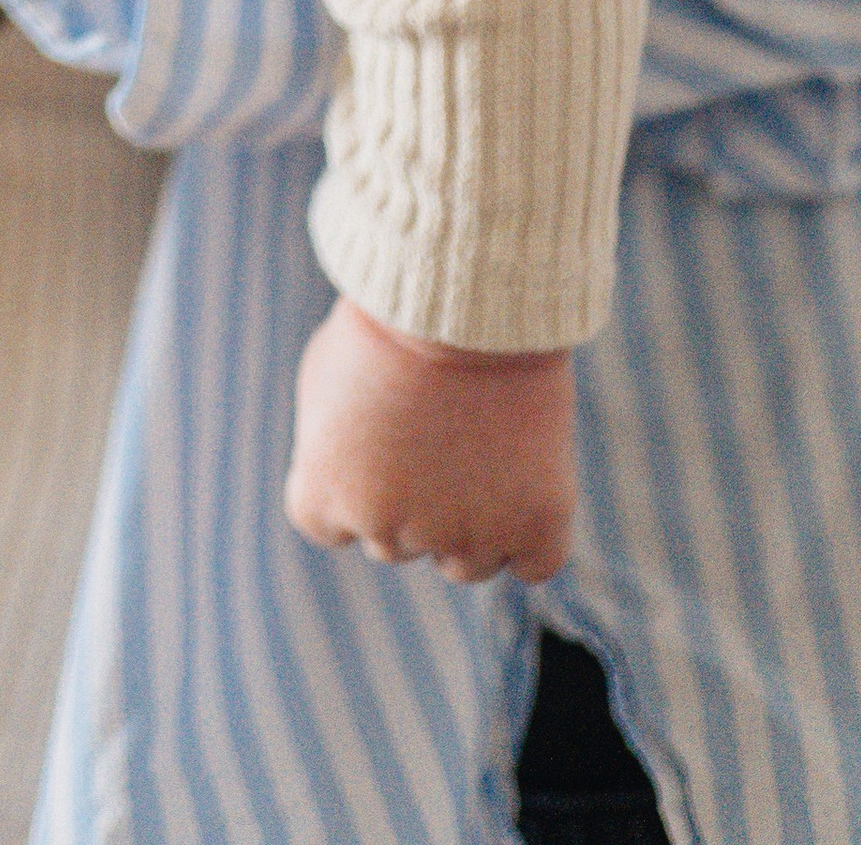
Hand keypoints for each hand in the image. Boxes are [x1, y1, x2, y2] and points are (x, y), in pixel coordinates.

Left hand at [286, 295, 576, 584]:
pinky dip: (532, 534)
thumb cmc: (388, 323)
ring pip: (466, 562)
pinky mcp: (534, 530)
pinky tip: (528, 482)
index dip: (351, 483)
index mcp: (327, 494)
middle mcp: (389, 532)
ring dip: (471, 523)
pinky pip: (533, 563)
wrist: (464, 297)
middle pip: (395, 543)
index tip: (371, 439)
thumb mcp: (326, 375)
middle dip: (409, 498)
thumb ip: (330, 443)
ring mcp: (466, 537)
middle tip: (432, 426)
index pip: (327, 525)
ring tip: (481, 443)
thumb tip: (350, 477)